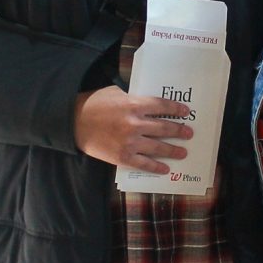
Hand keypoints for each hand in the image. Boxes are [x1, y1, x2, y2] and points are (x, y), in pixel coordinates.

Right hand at [73, 86, 193, 172]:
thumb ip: (134, 99)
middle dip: (179, 131)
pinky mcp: (123, 157)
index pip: (162, 106)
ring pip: (158, 147)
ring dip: (173, 150)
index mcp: (134, 105)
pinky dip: (156, 167)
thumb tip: (150, 104)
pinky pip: (144, 164)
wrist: (74, 122)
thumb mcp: (116, 93)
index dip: (176, 109)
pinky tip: (165, 168)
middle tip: (188, 133)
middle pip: (164, 128)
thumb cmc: (94, 104)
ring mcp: (130, 142)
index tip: (186, 112)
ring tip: (183, 152)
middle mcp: (135, 124)